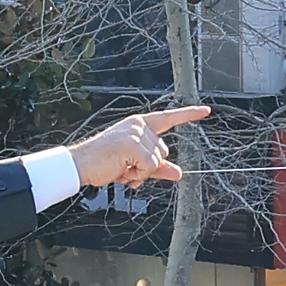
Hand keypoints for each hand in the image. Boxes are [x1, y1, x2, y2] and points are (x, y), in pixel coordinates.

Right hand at [65, 108, 210, 190]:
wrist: (79, 165)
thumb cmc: (104, 163)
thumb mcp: (134, 165)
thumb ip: (158, 167)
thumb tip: (179, 173)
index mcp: (138, 124)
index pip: (168, 117)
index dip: (188, 115)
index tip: (206, 111)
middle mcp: (138, 125)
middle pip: (164, 151)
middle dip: (148, 167)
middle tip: (127, 169)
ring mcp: (135, 133)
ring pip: (157, 160)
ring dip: (141, 172)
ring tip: (122, 169)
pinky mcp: (132, 145)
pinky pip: (150, 166)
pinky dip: (138, 175)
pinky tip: (122, 171)